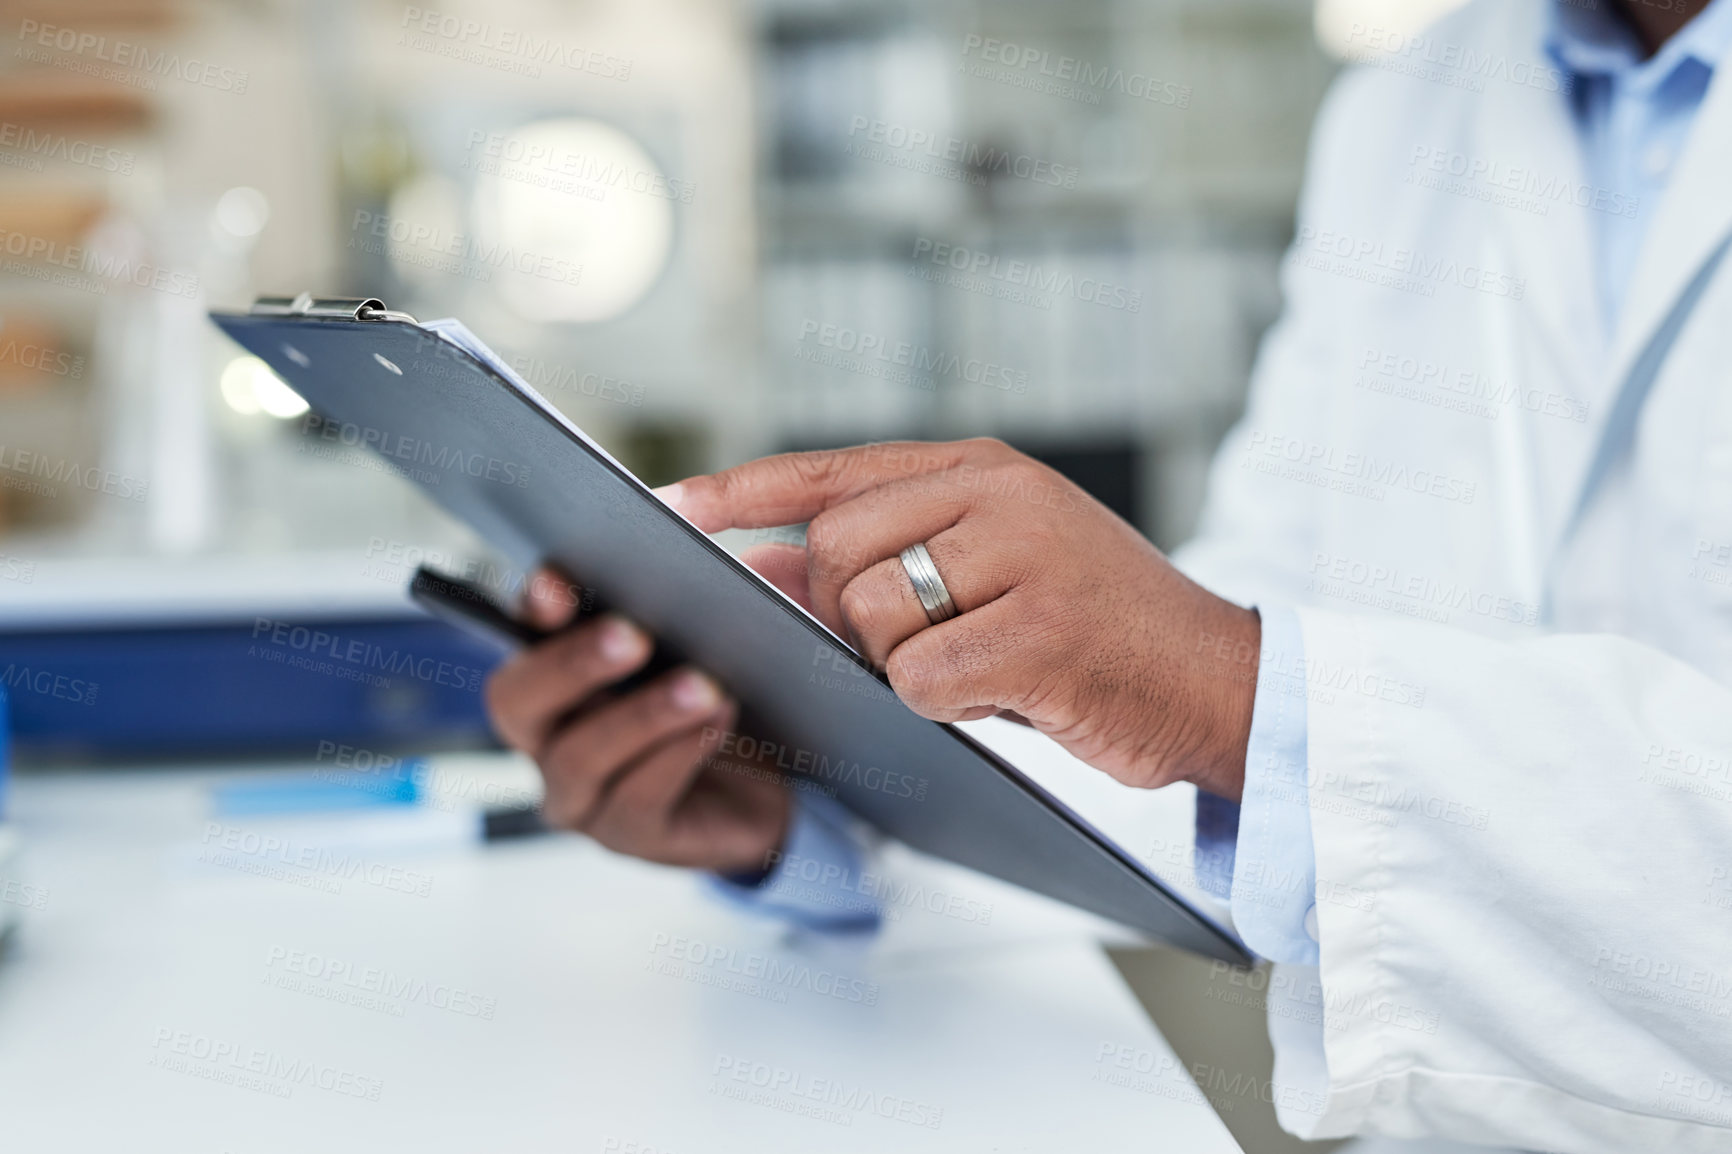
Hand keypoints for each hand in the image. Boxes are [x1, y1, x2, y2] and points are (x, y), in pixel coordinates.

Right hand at [484, 568, 790, 873]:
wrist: (762, 786)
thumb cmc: (708, 701)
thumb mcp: (684, 649)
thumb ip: (655, 612)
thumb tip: (659, 572)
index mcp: (549, 678)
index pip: (516, 636)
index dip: (530, 611)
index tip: (559, 585)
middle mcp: (546, 739)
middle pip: (517, 703)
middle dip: (572, 664)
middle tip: (633, 634)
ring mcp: (580, 798)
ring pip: (580, 758)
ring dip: (643, 716)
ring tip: (701, 685)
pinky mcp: (630, 838)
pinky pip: (637, 802)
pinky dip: (679, 756)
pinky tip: (717, 722)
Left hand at [658, 439, 1260, 800]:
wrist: (1222, 682)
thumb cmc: (1092, 633)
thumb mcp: (989, 575)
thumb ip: (883, 560)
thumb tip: (758, 566)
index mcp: (983, 469)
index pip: (834, 468)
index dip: (745, 490)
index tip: (669, 506)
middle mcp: (1001, 494)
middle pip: (835, 551)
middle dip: (846, 616)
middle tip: (918, 644)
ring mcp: (1026, 558)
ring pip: (870, 617)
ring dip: (900, 665)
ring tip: (978, 666)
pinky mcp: (1043, 633)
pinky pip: (921, 678)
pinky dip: (940, 704)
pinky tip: (1000, 697)